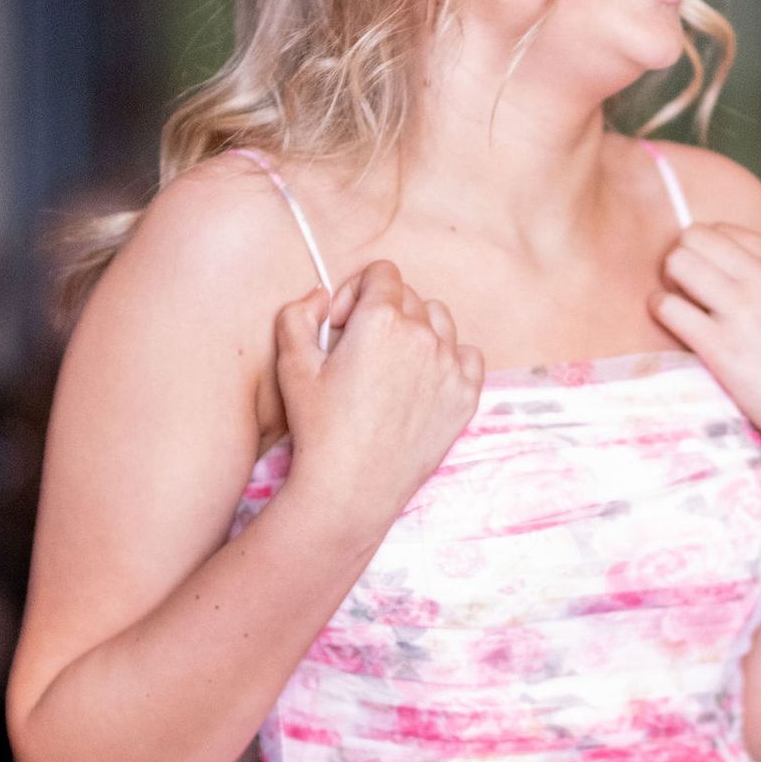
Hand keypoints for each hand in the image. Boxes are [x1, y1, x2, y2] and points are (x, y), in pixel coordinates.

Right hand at [274, 260, 483, 537]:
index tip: (341, 324)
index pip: (382, 272)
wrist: (352, 489)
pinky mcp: (466, 396)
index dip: (357, 293)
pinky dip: (449, 359)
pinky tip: (423, 382)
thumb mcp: (291, 366)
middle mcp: (422, 334)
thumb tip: (320, 294)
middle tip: (361, 351)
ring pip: (439, 320)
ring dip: (417, 329)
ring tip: (393, 364)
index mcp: (380, 319)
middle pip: (408, 296)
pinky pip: (468, 355)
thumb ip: (298, 315)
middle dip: (383, 312)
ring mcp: (449, 365)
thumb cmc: (319, 428)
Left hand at [653, 223, 760, 474]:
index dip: (706, 252)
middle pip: (693, 237)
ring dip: (669, 283)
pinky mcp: (721, 346)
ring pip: (677, 262)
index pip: (722, 230)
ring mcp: (744, 312)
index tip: (709, 278)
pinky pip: (667, 306)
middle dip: (683, 260)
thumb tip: (708, 250)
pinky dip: (661, 310)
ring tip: (681, 305)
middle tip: (687, 288)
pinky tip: (674, 324)